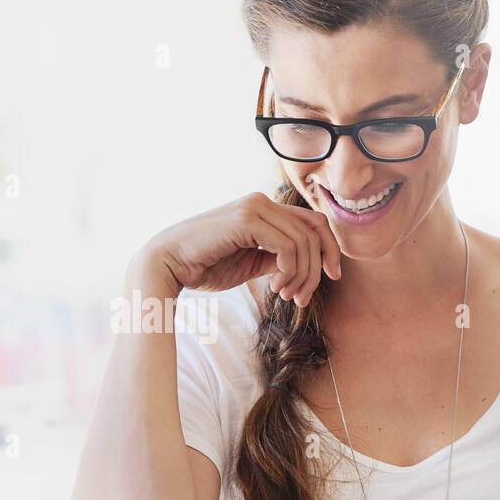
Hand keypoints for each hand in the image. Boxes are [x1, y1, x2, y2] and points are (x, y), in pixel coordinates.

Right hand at [138, 192, 341, 305]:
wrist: (167, 265)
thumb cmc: (204, 266)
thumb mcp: (250, 263)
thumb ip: (276, 258)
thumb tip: (303, 266)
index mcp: (263, 209)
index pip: (313, 222)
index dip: (329, 249)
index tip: (332, 276)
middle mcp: (261, 201)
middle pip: (315, 230)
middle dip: (318, 268)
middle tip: (302, 298)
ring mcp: (254, 207)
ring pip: (303, 240)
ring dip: (301, 275)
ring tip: (285, 295)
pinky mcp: (246, 219)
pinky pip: (287, 245)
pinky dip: (289, 269)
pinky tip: (274, 286)